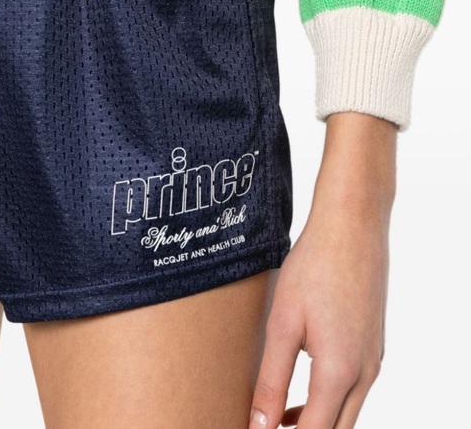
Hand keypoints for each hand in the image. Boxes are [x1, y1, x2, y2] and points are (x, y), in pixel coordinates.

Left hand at [249, 112, 396, 427]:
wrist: (352, 226)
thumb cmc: (315, 268)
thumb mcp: (284, 324)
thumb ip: (272, 378)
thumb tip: (261, 424)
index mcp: (341, 370)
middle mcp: (366, 371)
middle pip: (336, 428)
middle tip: (266, 426)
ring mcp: (374, 356)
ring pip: (347, 409)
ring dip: (316, 419)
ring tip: (279, 414)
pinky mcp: (373, 341)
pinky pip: (354, 386)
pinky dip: (329, 397)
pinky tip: (304, 382)